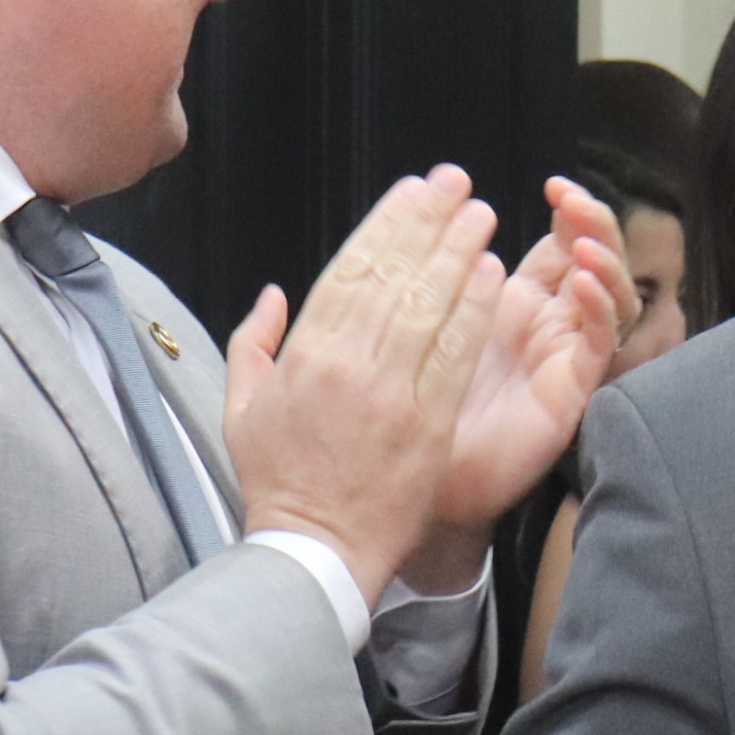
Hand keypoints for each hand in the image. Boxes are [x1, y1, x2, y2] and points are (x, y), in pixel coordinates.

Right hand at [227, 169, 506, 606]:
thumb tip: (273, 293)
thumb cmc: (279, 481)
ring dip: (459, 254)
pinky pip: (455, 356)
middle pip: (396, 275)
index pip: (351, 270)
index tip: (410, 192)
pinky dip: (474, 313)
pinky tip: (492, 278)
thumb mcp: (242, 406)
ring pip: (430, 306)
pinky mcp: (428, 424)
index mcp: (304, 353)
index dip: (385, 224)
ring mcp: (391, 393)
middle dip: (429, 222)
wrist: (314, 550)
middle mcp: (348, 364)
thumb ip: (253, 341)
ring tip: (482, 216)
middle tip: (457, 184)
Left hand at [411, 176, 626, 588]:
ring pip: (608, 296)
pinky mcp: (570, 392)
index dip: (565, 211)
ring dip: (604, 261)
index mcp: (508, 302)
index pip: (552, 242)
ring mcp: (561, 356)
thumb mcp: (399, 324)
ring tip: (584, 240)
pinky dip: (597, 310)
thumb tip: (402, 210)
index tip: (553, 186)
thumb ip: (411, 271)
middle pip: (591, 260)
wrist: (399, 480)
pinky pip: (599, 344)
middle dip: (590, 223)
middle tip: (571, 200)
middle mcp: (543, 325)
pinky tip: (580, 285)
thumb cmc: (394, 408)